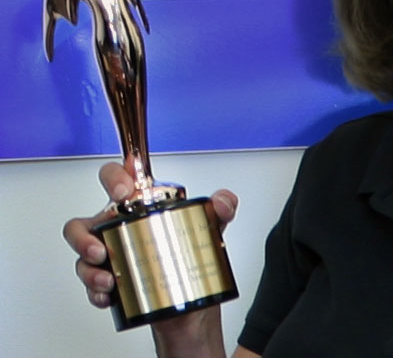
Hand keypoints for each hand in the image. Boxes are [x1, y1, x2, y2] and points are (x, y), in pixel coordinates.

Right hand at [62, 162, 238, 355]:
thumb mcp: (211, 229)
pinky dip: (95, 291)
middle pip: (83, 224)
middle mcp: (119, 228)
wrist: (191, 303)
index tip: (125, 190)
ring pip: (82, 256)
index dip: (115, 177)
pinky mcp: (110, 282)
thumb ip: (221, 209)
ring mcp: (111, 255)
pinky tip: (109, 295)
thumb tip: (223, 201)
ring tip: (108, 278)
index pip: (119, 181)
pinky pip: (90, 285)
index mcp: (139, 207)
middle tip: (101, 247)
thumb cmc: (192, 256)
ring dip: (87, 268)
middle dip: (83, 236)